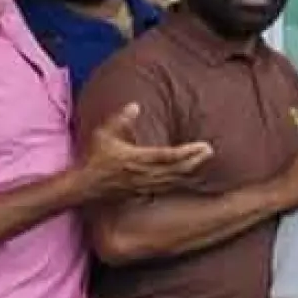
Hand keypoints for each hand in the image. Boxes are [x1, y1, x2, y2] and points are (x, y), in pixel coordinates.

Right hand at [82, 102, 214, 198]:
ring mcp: (146, 185)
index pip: (169, 156)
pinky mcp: (145, 192)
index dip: (188, 152)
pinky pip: (168, 187)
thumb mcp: (105, 134)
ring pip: (175, 179)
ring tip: (205, 160)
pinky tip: (190, 176)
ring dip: (191, 170)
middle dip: (195, 160)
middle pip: (177, 169)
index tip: (203, 146)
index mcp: (138, 158)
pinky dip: (181, 181)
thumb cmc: (95, 158)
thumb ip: (121, 120)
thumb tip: (135, 105)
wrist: (87, 185)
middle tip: (210, 150)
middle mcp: (145, 173)